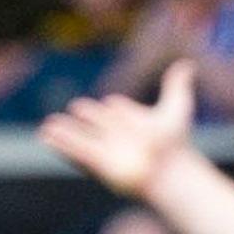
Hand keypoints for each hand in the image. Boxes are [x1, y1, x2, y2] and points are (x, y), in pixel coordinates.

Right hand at [38, 60, 199, 201]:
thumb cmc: (175, 143)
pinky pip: (74, 151)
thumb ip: (177, 85)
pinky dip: (59, 144)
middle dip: (84, 118)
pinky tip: (46, 137)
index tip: (111, 104)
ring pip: (80, 139)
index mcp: (134, 123)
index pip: (119, 111)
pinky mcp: (96, 162)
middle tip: (73, 109)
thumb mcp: (177, 106)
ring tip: (46, 126)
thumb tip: (187, 63)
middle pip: (97, 125)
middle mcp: (118, 137)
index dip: (116, 108)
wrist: (168, 169)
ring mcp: (106, 150)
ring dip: (63, 133)